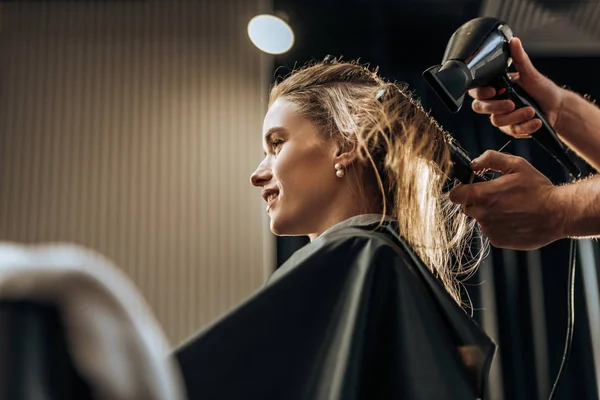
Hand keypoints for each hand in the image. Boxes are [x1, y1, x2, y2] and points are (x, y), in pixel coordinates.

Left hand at [449, 150, 564, 249]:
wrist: (558, 214)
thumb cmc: (538, 188)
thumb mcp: (516, 165)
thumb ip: (491, 159)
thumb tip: (473, 163)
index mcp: (483, 195)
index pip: (454, 195)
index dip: (460, 190)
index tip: (470, 188)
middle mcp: (482, 214)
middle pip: (467, 207)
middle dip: (477, 201)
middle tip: (498, 196)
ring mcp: (489, 230)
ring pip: (480, 220)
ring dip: (489, 214)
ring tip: (511, 208)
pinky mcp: (497, 241)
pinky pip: (491, 231)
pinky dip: (499, 226)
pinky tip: (515, 219)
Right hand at [468, 37, 565, 137]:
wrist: (558, 108)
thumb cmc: (543, 89)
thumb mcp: (531, 73)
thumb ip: (519, 59)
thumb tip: (513, 40)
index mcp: (496, 87)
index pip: (476, 91)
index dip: (481, 92)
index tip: (494, 91)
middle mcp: (496, 103)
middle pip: (480, 108)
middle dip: (495, 107)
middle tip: (512, 104)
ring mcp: (502, 116)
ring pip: (497, 121)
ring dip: (516, 117)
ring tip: (531, 111)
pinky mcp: (511, 128)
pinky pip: (512, 131)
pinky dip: (526, 126)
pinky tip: (536, 121)